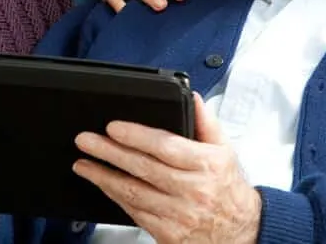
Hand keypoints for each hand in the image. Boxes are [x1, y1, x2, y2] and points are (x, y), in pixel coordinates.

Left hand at [73, 93, 260, 243]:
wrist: (242, 233)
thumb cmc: (229, 188)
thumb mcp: (225, 150)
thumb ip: (206, 122)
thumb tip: (192, 97)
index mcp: (206, 166)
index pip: (165, 146)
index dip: (136, 136)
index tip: (113, 127)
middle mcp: (192, 191)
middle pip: (143, 169)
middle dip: (109, 153)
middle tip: (86, 140)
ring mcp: (179, 216)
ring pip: (134, 193)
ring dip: (104, 177)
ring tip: (83, 164)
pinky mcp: (168, 235)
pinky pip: (135, 213)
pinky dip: (116, 197)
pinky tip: (103, 184)